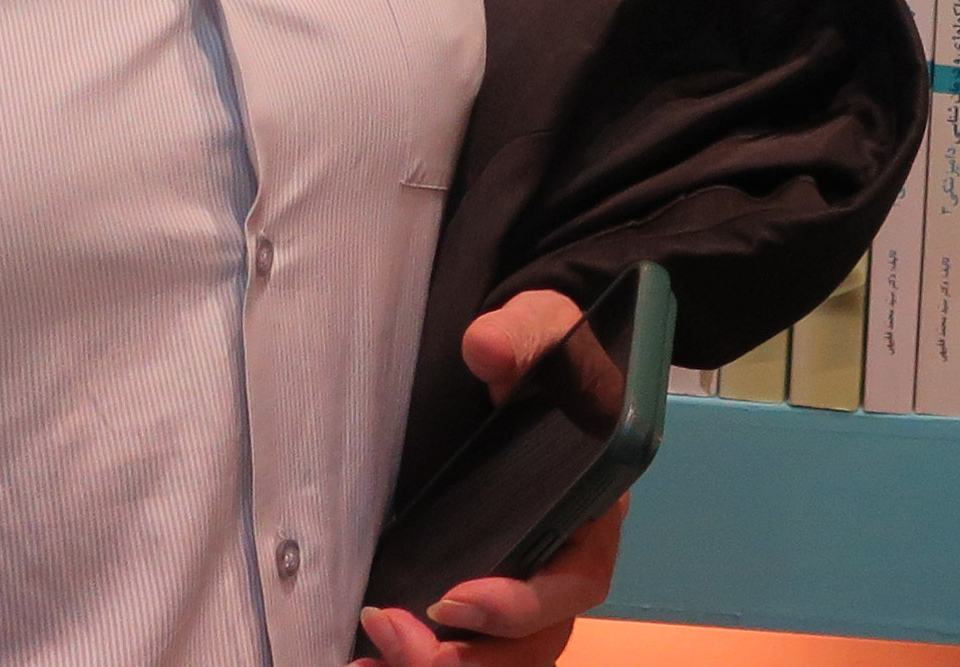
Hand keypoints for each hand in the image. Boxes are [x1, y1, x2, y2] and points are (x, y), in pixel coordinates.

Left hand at [357, 290, 625, 666]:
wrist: (521, 357)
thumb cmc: (544, 350)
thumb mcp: (540, 326)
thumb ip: (521, 335)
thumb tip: (487, 350)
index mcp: (594, 507)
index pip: (578, 581)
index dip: (524, 605)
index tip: (456, 599)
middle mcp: (562, 557)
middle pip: (536, 641)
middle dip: (470, 656)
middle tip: (397, 636)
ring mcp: (519, 576)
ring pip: (498, 655)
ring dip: (437, 663)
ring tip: (371, 660)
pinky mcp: (477, 581)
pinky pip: (460, 643)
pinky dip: (415, 657)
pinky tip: (365, 660)